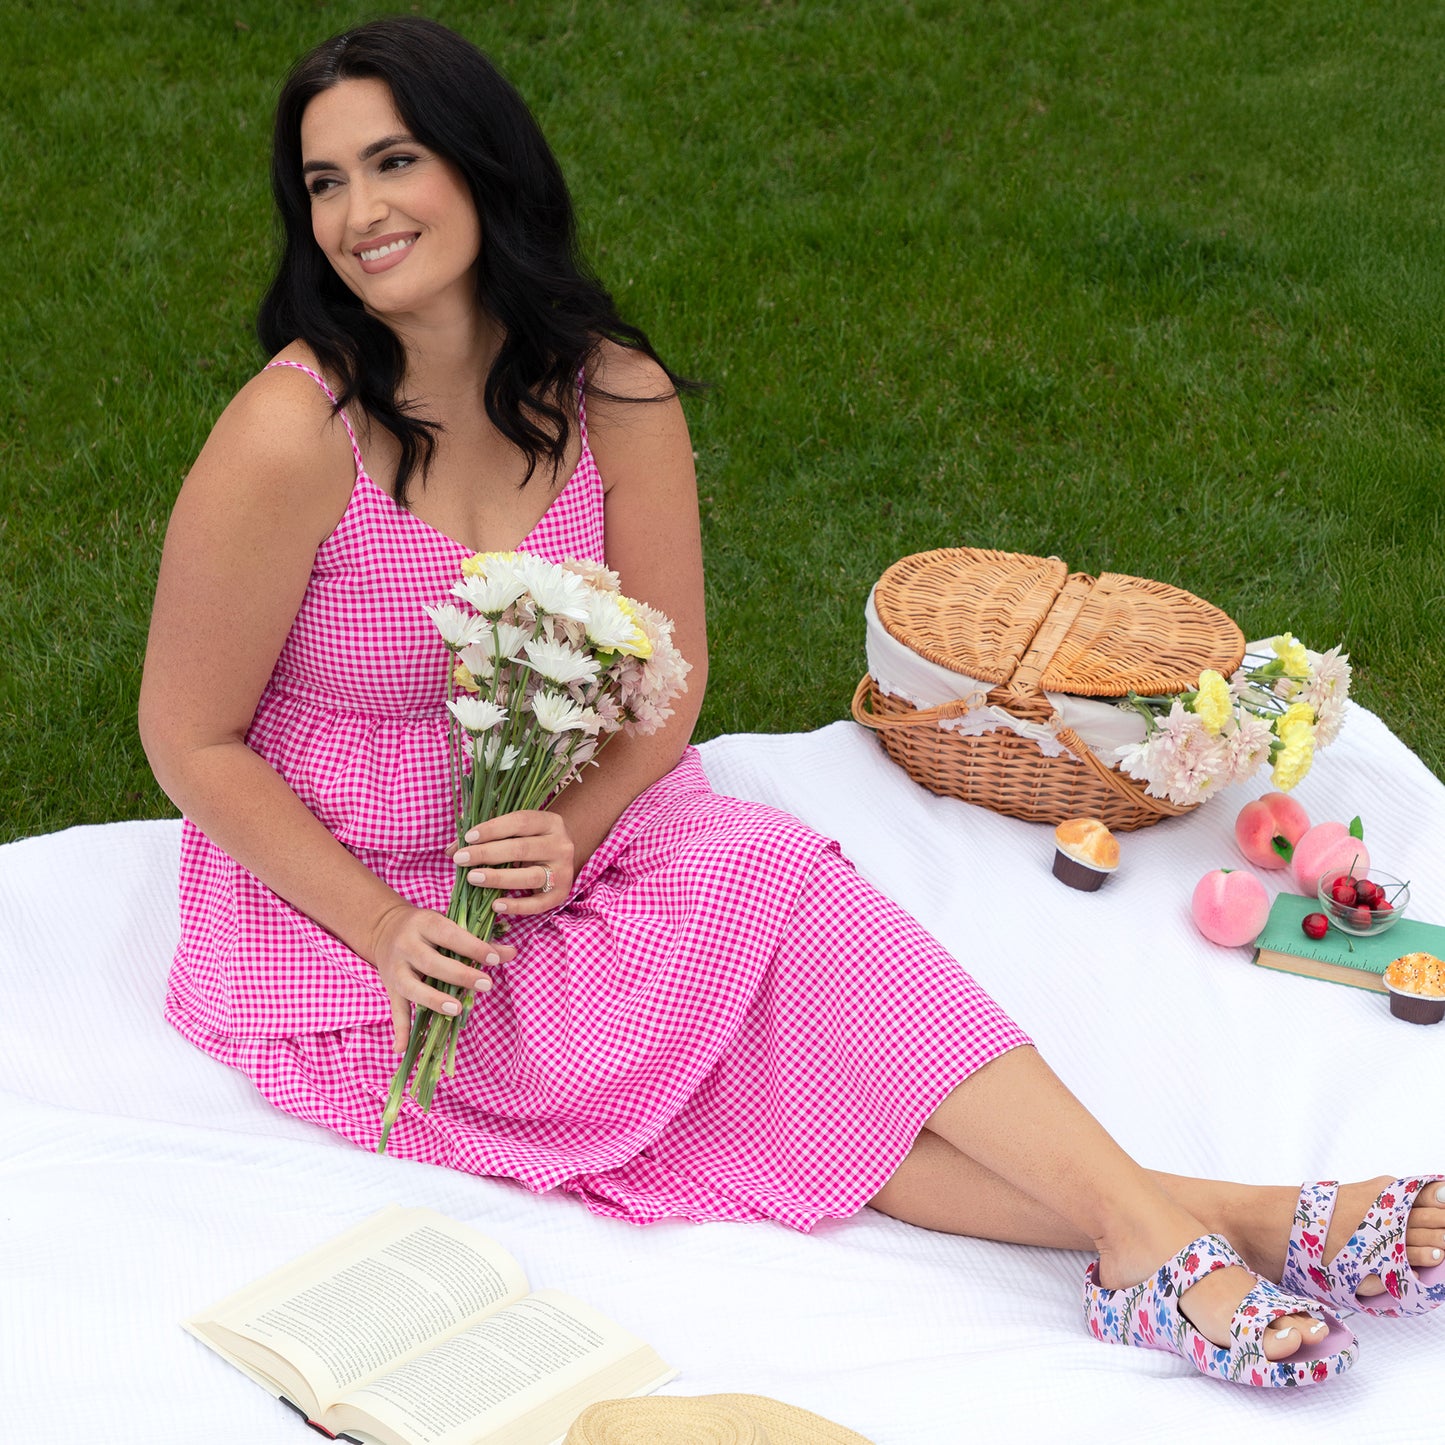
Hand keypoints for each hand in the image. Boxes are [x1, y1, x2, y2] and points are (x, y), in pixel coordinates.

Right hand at [367, 903, 515, 1052]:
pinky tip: (402, 1048)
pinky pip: (395, 1011)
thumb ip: (479, 942)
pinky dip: (399, 1030)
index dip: (473, 947)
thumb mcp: (449, 925)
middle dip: (459, 975)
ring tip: (456, 1010)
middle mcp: (406, 945)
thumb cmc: (427, 929)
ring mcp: (395, 969)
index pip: (450, 935)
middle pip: (431, 963)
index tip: (495, 959)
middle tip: (486, 984)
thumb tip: (511, 953)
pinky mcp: (390, 988)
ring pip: (412, 987)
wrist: (384, 928)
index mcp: (424, 924)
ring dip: (433, 1000)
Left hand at [453, 809, 575, 918]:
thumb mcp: (513, 831)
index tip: (468, 837)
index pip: (520, 822)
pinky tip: (495, 905)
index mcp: (550, 822)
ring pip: (529, 876)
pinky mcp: (560, 895)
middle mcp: (561, 845)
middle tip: (461, 859)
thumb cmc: (529, 840)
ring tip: (472, 878)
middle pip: (522, 849)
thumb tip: (452, 849)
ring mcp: (563, 871)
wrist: (559, 858)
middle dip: (487, 854)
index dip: (493, 829)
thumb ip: (486, 834)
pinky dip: (516, 906)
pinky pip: (537, 904)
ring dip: (498, 878)